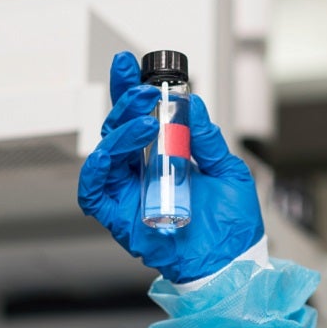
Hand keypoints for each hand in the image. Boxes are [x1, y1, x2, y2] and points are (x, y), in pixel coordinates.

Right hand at [77, 51, 263, 283]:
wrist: (233, 262)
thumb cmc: (231, 224)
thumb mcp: (227, 170)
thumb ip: (207, 140)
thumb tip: (194, 105)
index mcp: (164, 157)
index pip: (138, 118)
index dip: (129, 91)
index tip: (130, 65)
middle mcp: (141, 172)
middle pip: (117, 129)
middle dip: (124, 103)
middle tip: (144, 91)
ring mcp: (128, 193)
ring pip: (105, 153)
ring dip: (118, 131)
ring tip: (143, 121)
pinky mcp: (119, 217)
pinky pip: (93, 190)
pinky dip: (97, 168)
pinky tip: (113, 153)